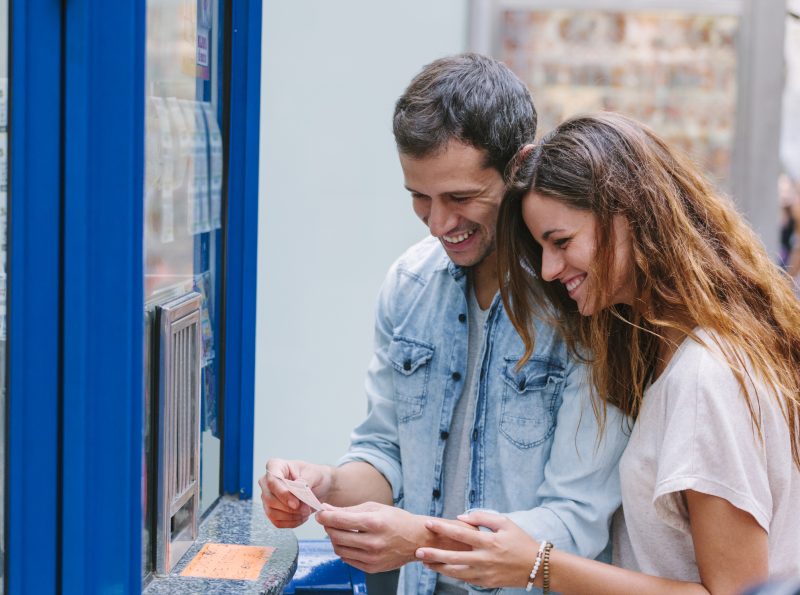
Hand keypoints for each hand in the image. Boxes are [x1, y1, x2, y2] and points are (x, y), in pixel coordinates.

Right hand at [258, 458, 332, 527]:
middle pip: (270, 498)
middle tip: (306, 509)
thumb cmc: (315, 476)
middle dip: (289, 508)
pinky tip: (302, 517)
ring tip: (306, 512)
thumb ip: (303, 482)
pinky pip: (277, 521)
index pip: (272, 480)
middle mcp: (267, 481)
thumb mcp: (314, 474)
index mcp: (276, 466)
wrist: (320, 486)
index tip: (296, 503)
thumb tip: (294, 491)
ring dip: (291, 516)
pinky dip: (291, 522)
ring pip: (272, 512)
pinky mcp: (272, 510)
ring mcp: (268, 497)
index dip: (283, 493)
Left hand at [315, 502, 427, 572]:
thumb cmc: (397, 520)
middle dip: (328, 527)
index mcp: (374, 523)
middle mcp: (373, 542)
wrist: (417, 539)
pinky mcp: (372, 568)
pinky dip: (344, 550)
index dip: (325, 517)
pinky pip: (347, 559)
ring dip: (334, 539)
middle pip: (336, 536)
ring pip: (339, 549)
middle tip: (329, 521)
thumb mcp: (374, 508)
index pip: (340, 520)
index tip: (319, 514)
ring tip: (341, 531)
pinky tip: (350, 542)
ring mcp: (372, 558)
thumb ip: (348, 510)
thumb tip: (327, 510)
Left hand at [415, 510, 538, 588]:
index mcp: (489, 541)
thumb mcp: (505, 523)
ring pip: (456, 572)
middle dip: (434, 554)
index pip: (460, 533)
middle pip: (453, 557)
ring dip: (439, 567)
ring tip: (425, 562)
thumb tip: (460, 518)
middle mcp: (485, 558)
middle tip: (418, 551)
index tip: (428, 523)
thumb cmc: (520, 541)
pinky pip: (465, 579)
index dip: (443, 528)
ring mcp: (485, 572)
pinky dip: (451, 575)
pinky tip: (441, 570)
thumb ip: (482, 518)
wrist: (537, 566)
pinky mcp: (486, 582)